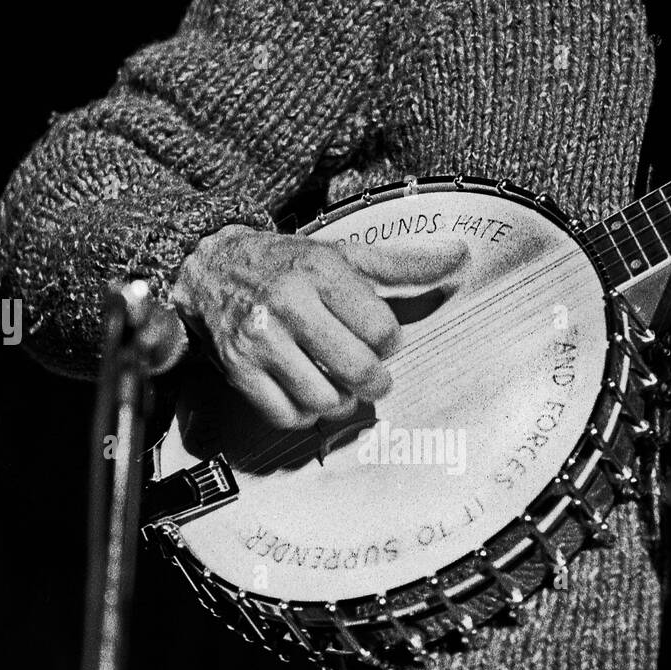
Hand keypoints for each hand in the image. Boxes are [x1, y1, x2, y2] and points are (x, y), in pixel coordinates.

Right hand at [171, 225, 467, 428]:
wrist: (212, 267)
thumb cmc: (286, 263)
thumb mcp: (344, 254)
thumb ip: (403, 265)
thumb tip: (458, 258)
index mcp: (321, 271)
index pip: (381, 331)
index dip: (390, 343)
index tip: (380, 340)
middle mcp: (288, 304)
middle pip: (357, 370)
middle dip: (374, 382)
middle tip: (372, 377)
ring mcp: (260, 340)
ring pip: (324, 399)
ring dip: (341, 401)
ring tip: (339, 384)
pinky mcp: (239, 370)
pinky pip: (287, 415)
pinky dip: (305, 414)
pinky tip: (308, 393)